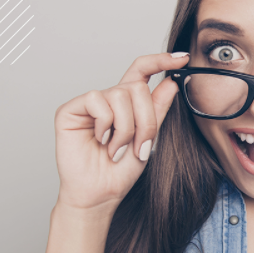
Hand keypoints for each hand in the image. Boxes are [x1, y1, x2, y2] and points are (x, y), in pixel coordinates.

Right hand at [53, 52, 188, 210]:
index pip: (143, 71)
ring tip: (117, 149)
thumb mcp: (148, 138)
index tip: (183, 58)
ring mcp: (89, 103)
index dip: (161, 61)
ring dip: (126, 128)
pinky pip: (97, 100)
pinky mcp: (70, 109)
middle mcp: (109, 99)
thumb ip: (158, 109)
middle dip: (145, 120)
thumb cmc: (121, 171)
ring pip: (120, 95)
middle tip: (140, 146)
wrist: (100, 194)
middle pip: (137, 87)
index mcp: (128, 103)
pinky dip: (105, 125)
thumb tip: (172, 82)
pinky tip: (99, 140)